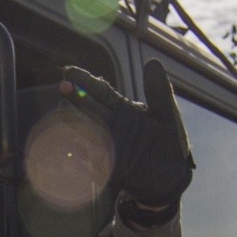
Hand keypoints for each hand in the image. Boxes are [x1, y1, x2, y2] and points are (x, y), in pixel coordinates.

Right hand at [58, 60, 192, 209]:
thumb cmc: (169, 141)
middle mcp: (111, 126)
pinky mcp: (111, 168)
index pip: (101, 92)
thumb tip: (152, 62)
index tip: (70, 71)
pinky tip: (72, 151)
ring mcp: (109, 147)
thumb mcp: (167, 113)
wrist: (173, 175)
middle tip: (63, 87)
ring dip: (74, 125)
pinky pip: (91, 160)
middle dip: (76, 99)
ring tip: (64, 116)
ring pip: (87, 132)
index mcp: (123, 110)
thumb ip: (158, 90)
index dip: (86, 81)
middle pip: (90, 110)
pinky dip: (80, 156)